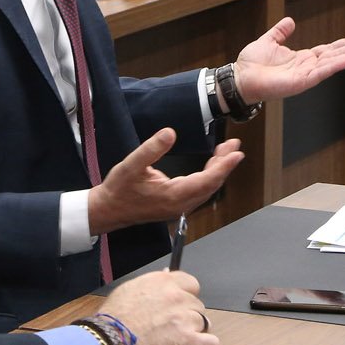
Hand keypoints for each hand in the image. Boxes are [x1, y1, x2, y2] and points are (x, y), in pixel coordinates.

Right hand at [89, 128, 243, 234]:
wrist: (108, 211)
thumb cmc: (119, 189)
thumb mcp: (131, 165)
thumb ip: (151, 148)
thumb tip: (170, 133)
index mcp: (173, 196)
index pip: (206, 181)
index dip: (224, 167)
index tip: (237, 153)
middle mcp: (180, 204)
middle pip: (211, 185)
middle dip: (225, 165)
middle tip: (234, 145)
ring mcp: (179, 207)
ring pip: (207, 189)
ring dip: (218, 170)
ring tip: (226, 151)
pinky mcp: (176, 205)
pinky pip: (200, 191)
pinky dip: (209, 177)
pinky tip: (211, 165)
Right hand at [101, 270, 217, 344]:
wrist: (107, 342)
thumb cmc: (112, 321)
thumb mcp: (129, 291)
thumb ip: (153, 285)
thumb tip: (166, 276)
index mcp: (163, 282)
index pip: (191, 284)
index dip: (186, 297)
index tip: (180, 307)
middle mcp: (176, 296)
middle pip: (197, 305)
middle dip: (188, 318)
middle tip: (172, 329)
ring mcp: (184, 318)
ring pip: (204, 323)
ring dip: (193, 333)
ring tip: (176, 342)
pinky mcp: (188, 340)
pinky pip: (211, 344)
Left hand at [233, 17, 344, 103]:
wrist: (239, 78)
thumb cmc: (251, 64)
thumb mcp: (268, 41)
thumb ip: (280, 32)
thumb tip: (290, 21)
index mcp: (302, 58)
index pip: (329, 49)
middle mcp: (307, 67)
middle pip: (336, 56)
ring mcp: (305, 75)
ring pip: (332, 64)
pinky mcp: (299, 82)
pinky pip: (320, 73)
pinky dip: (333, 67)